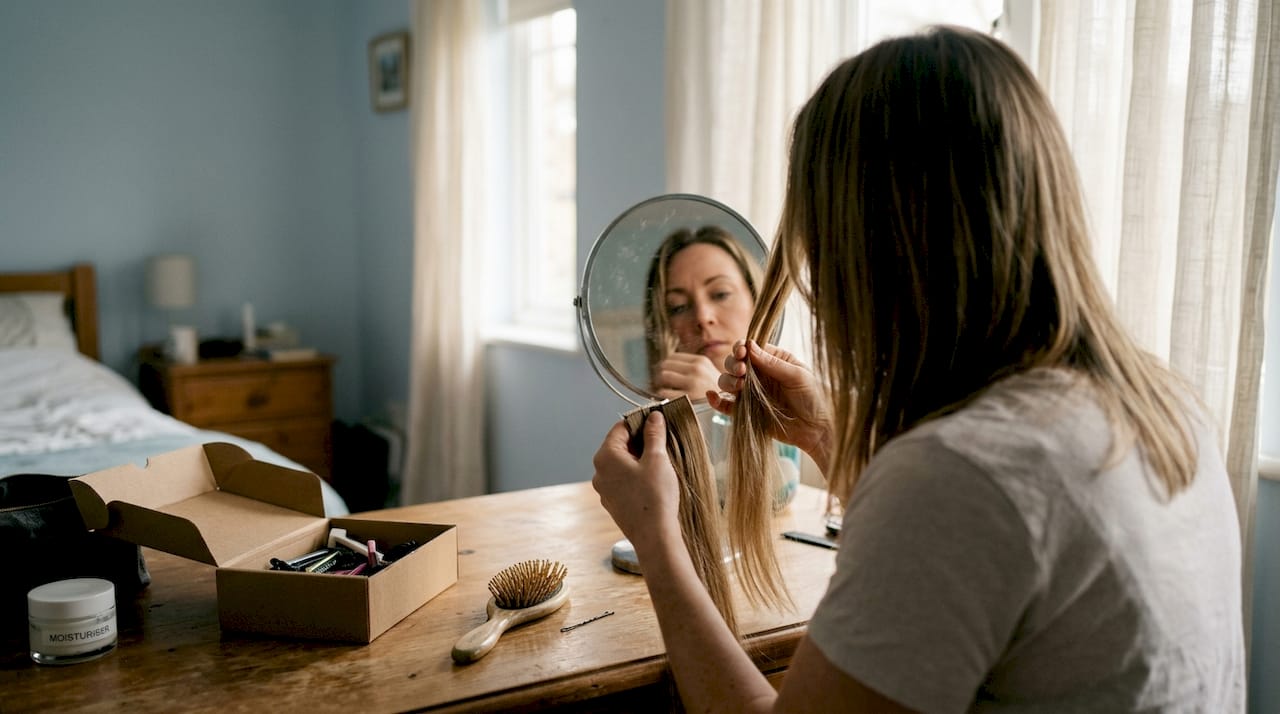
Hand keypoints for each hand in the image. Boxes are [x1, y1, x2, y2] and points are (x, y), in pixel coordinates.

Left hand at [592, 412, 682, 552]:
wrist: (654, 536)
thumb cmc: (655, 496)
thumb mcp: (657, 459)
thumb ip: (654, 434)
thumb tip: (653, 417)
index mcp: (605, 457)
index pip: (620, 428)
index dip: (639, 421)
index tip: (657, 421)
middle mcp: (599, 472)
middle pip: (619, 446)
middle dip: (640, 441)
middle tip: (662, 441)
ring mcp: (604, 490)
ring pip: (621, 465)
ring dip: (639, 460)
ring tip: (661, 462)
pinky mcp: (613, 504)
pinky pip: (623, 482)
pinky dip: (636, 476)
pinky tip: (653, 481)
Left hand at [652, 353, 720, 400]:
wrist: (731, 407)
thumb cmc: (717, 393)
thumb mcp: (708, 373)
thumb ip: (692, 367)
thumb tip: (668, 366)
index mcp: (701, 361)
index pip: (672, 357)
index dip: (665, 365)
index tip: (664, 372)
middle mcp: (696, 369)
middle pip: (665, 365)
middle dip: (659, 374)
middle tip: (660, 382)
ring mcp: (692, 383)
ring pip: (663, 376)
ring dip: (659, 384)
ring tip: (662, 390)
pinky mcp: (687, 398)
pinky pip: (664, 393)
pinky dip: (661, 396)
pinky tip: (666, 399)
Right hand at [707, 340, 832, 471]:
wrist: (817, 429)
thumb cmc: (814, 398)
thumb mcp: (798, 376)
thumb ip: (773, 363)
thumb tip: (751, 345)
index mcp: (772, 360)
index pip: (750, 349)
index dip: (740, 348)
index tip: (741, 352)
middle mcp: (758, 375)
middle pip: (734, 363)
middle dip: (733, 365)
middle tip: (742, 371)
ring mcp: (751, 393)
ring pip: (727, 382)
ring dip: (727, 381)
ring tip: (739, 386)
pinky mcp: (746, 412)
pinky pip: (726, 405)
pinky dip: (716, 400)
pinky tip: (712, 395)